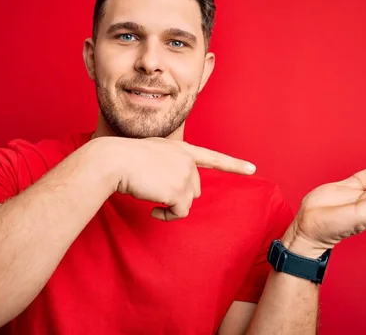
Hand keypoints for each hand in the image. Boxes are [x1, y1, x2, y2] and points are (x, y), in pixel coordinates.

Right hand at [104, 137, 255, 220]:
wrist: (113, 160)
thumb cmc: (124, 159)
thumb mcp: (151, 154)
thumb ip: (168, 165)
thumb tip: (173, 187)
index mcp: (181, 149)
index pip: (212, 157)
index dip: (233, 165)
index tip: (252, 169)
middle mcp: (187, 160)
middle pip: (194, 189)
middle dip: (178, 195)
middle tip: (154, 190)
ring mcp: (185, 175)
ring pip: (186, 202)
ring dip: (170, 205)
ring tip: (150, 194)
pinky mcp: (179, 191)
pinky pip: (179, 213)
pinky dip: (166, 215)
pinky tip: (152, 208)